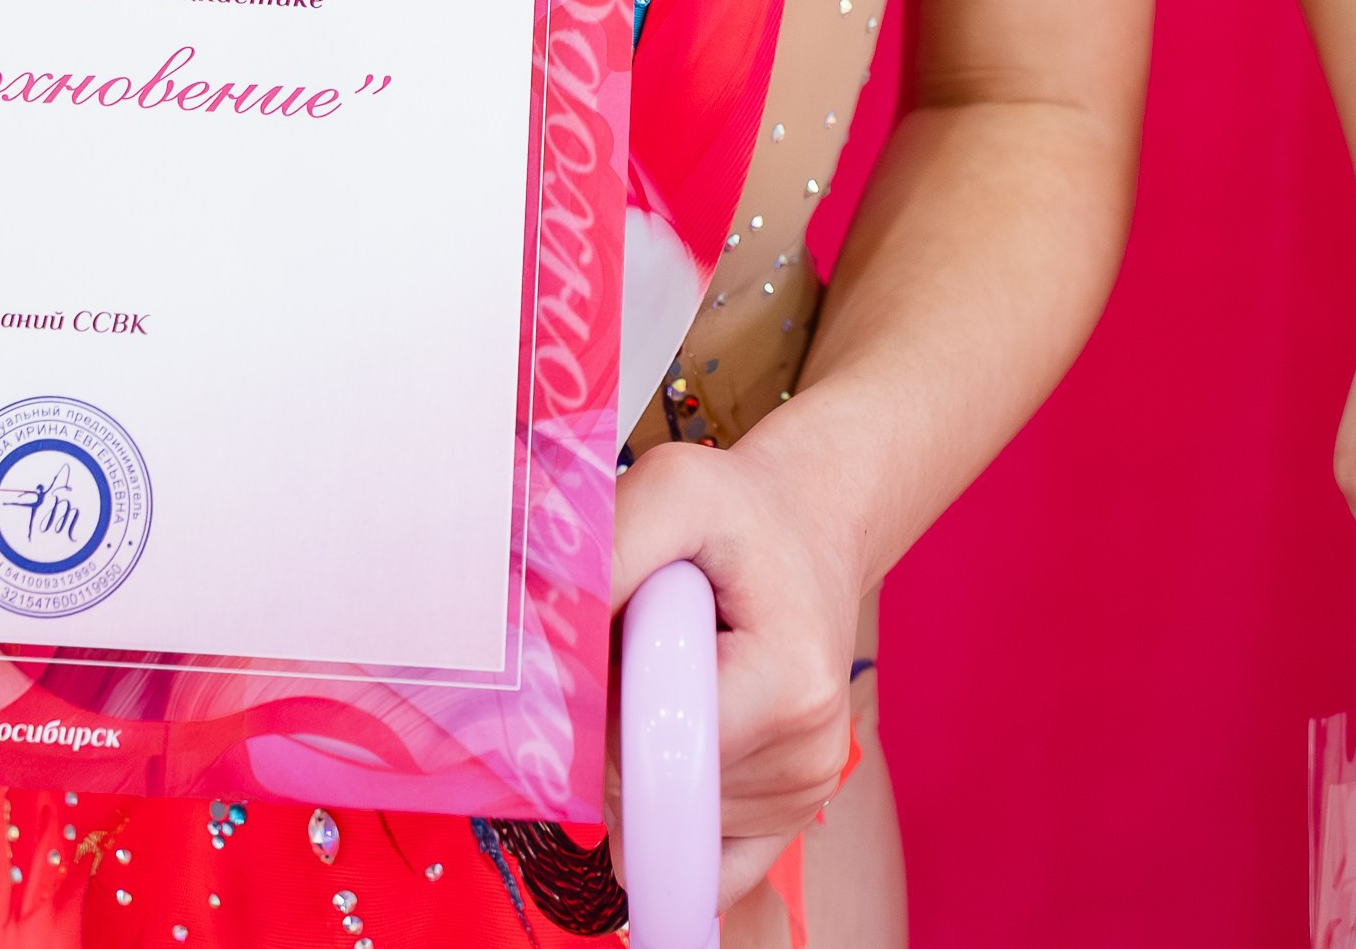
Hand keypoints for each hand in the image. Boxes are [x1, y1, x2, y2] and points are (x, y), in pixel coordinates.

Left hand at [611, 418, 862, 907]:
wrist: (808, 528)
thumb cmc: (740, 511)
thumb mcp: (673, 488)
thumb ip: (608, 554)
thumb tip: (547, 643)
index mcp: (789, 681)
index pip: (656, 743)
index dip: (601, 701)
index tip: (604, 641)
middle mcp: (807, 754)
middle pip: (653, 789)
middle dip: (612, 726)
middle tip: (635, 645)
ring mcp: (802, 793)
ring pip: (663, 819)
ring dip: (637, 751)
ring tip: (668, 670)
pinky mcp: (791, 813)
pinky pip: (704, 865)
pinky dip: (664, 816)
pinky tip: (664, 750)